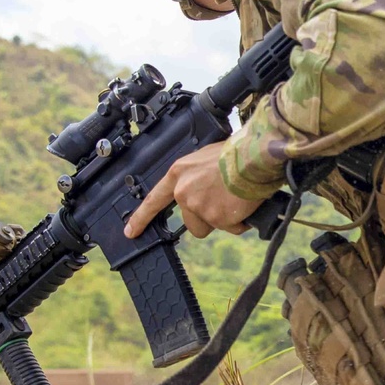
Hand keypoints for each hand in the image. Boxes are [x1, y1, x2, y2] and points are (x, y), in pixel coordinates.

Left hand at [124, 140, 260, 240]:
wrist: (253, 157)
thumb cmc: (236, 153)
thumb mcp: (206, 158)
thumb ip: (197, 177)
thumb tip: (207, 190)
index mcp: (179, 173)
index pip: (155, 200)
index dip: (142, 217)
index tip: (131, 231)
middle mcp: (184, 192)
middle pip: (192, 222)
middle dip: (209, 218)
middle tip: (226, 202)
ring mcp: (199, 206)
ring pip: (213, 225)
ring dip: (226, 219)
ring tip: (238, 199)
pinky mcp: (216, 218)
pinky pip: (232, 228)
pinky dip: (241, 220)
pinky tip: (246, 204)